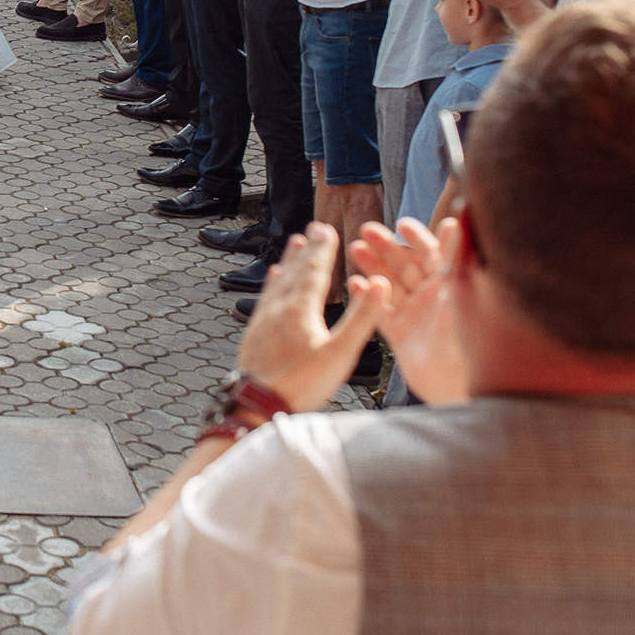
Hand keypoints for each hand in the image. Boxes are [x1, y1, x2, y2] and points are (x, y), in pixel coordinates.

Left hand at [234, 224, 389, 406]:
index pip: (314, 270)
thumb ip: (362, 318)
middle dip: (307, 249)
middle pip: (295, 271)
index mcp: (301, 309)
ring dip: (289, 261)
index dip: (322, 249)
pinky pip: (265, 298)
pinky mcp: (254, 333)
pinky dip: (271, 283)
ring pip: (278, 281)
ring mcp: (264, 320)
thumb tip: (380, 284)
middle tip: (314, 228)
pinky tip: (272, 277)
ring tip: (294, 242)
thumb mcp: (340, 353)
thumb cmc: (302, 384)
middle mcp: (279, 308)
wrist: (256, 407)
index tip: (327, 229)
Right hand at [350, 215, 469, 403]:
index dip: (417, 238)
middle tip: (366, 231)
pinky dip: (367, 298)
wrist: (457, 385)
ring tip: (354, 251)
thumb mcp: (459, 291)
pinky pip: (380, 311)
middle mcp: (432, 297)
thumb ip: (455, 255)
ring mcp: (416, 315)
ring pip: (390, 285)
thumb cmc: (466, 338)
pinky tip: (354, 284)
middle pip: (406, 265)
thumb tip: (458, 219)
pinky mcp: (401, 335)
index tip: (401, 224)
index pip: (432, 253)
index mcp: (450, 285)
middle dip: (386, 247)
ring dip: (373, 267)